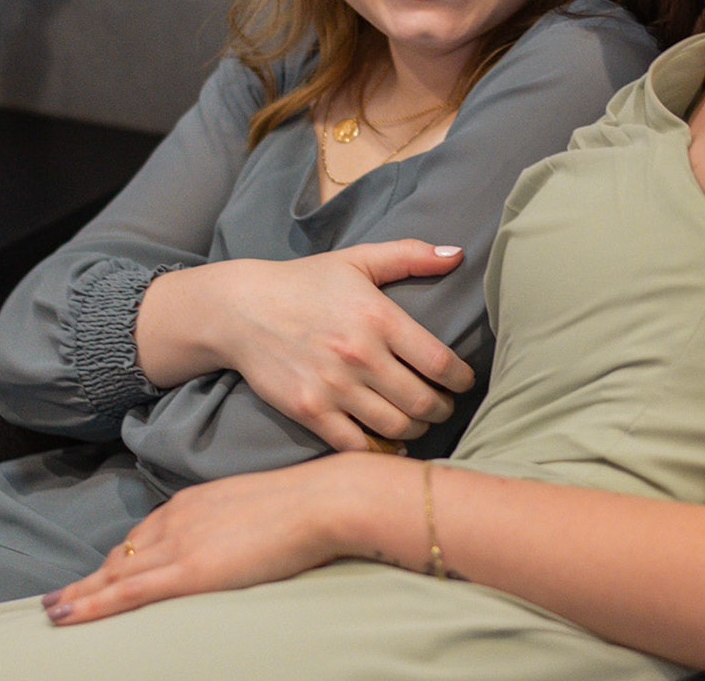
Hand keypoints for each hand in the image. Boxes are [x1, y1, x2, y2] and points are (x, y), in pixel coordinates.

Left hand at [42, 454, 388, 624]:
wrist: (323, 500)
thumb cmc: (309, 504)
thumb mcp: (260, 506)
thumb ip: (238, 523)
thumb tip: (240, 541)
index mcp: (195, 501)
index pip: (145, 533)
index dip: (120, 556)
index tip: (104, 570)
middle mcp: (177, 518)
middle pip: (123, 553)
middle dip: (93, 576)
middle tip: (62, 598)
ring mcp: (179, 543)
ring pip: (114, 573)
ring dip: (81, 593)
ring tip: (55, 610)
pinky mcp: (187, 570)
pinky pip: (125, 592)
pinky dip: (90, 603)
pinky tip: (65, 614)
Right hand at [137, 241, 475, 450]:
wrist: (241, 309)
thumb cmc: (305, 282)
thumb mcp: (358, 260)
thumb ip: (410, 255)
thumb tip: (459, 254)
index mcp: (379, 317)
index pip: (440, 362)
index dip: (461, 379)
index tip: (463, 382)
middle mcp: (360, 355)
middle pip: (423, 402)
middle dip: (442, 409)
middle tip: (443, 406)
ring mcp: (333, 387)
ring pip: (395, 427)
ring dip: (416, 429)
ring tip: (418, 421)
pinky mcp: (309, 411)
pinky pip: (356, 446)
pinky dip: (379, 451)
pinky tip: (388, 443)